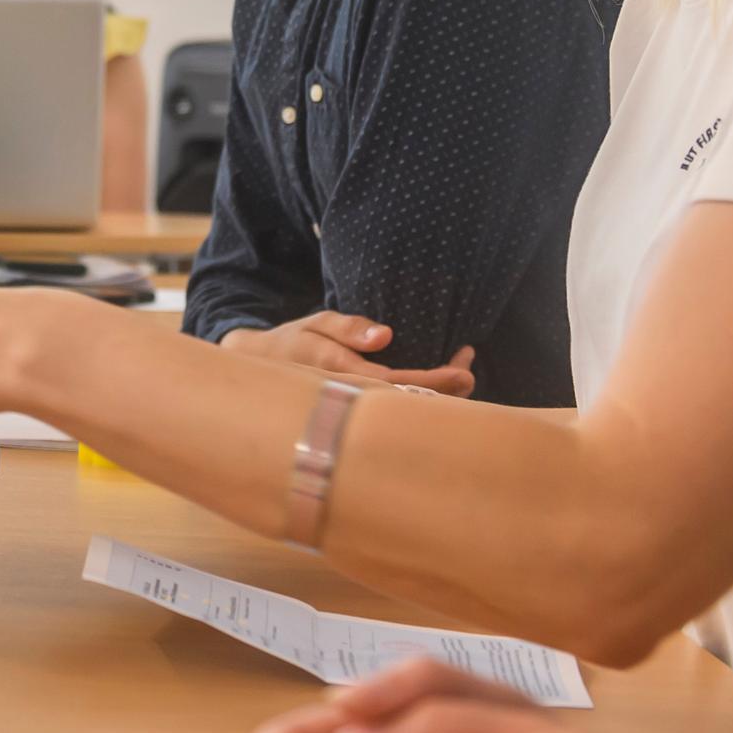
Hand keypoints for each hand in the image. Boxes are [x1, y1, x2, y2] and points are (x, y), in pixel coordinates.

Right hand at [221, 312, 476, 396]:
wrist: (261, 369)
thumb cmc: (291, 343)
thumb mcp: (315, 325)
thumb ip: (347, 329)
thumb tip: (387, 336)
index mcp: (345, 377)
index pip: (399, 385)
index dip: (434, 382)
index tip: (463, 371)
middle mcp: (356, 398)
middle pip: (409, 403)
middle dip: (445, 391)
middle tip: (471, 372)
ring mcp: (359, 406)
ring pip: (405, 406)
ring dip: (438, 392)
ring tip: (463, 370)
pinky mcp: (360, 406)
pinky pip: (397, 403)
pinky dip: (422, 391)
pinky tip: (439, 377)